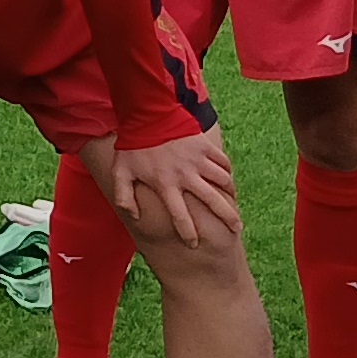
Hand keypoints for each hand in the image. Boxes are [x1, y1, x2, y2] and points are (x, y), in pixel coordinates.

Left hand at [105, 126, 238, 243]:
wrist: (147, 114)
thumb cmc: (132, 146)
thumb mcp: (120, 172)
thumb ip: (124, 197)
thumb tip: (132, 216)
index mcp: (165, 184)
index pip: (180, 215)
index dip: (188, 232)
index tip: (194, 244)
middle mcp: (185, 175)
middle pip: (212, 201)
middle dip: (226, 218)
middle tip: (235, 230)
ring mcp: (198, 160)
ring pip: (222, 182)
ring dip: (230, 196)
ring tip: (234, 205)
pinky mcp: (205, 146)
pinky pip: (223, 162)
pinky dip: (228, 173)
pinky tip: (228, 181)